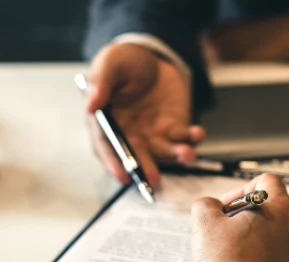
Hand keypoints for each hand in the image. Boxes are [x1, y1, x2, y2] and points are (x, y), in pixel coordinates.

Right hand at [86, 43, 205, 186]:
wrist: (152, 55)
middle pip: (137, 156)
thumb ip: (101, 84)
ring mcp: (153, 133)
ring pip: (164, 152)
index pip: (107, 148)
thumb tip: (90, 105)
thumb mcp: (110, 64)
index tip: (122, 177)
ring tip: (186, 154)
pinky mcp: (175, 127)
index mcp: (107, 123)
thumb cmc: (124, 61)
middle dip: (146, 168)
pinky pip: (184, 138)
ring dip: (175, 156)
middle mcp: (130, 134)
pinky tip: (198, 133)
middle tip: (154, 179)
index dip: (114, 163)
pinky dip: (192, 139)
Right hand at [190, 174, 288, 261]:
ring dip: (255, 235)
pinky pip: (277, 254)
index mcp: (280, 208)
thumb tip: (209, 206)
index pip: (268, 181)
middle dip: (247, 214)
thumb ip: (206, 204)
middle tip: (226, 227)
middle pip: (272, 207)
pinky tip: (243, 261)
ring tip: (233, 247)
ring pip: (275, 232)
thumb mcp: (205, 222)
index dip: (242, 188)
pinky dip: (261, 254)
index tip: (228, 206)